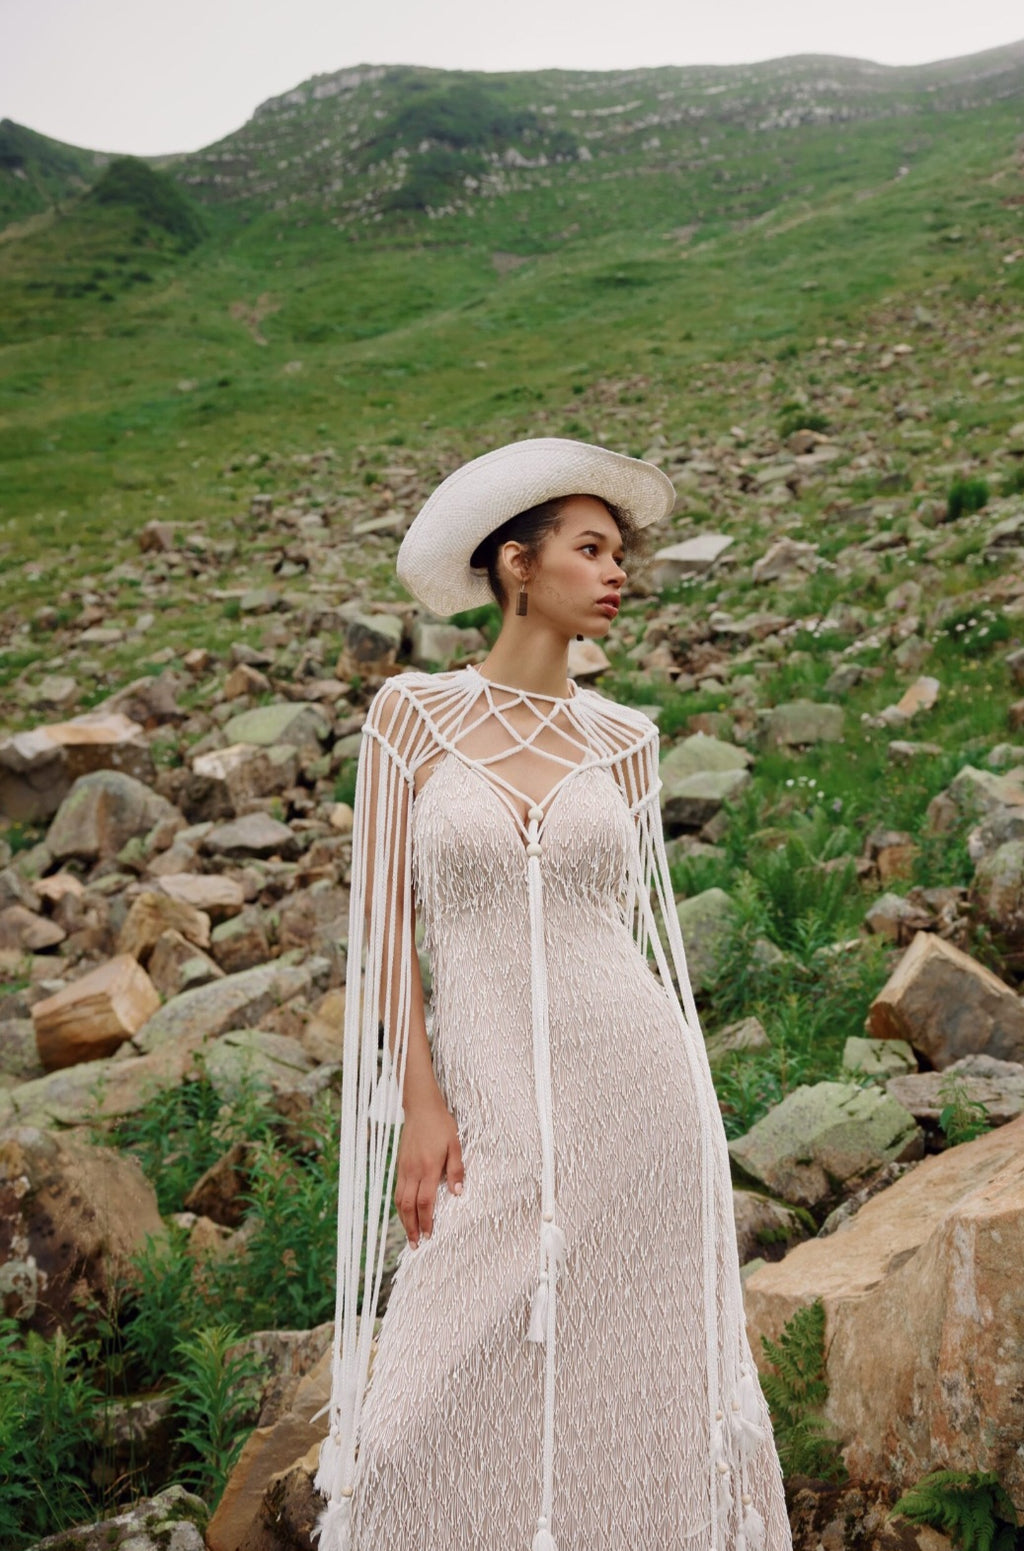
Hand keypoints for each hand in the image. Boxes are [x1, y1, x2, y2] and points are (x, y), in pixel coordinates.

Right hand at [395, 1097, 463, 1246]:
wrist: (420, 1107)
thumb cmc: (441, 1125)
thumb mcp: (455, 1144)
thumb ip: (456, 1169)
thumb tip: (458, 1192)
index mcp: (428, 1168)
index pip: (425, 1202)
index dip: (426, 1221)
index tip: (429, 1236)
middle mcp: (413, 1171)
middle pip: (409, 1206)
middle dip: (412, 1228)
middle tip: (415, 1245)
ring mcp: (404, 1168)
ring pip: (400, 1200)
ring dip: (403, 1220)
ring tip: (409, 1234)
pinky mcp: (400, 1164)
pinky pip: (397, 1190)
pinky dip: (400, 1206)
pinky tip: (405, 1212)